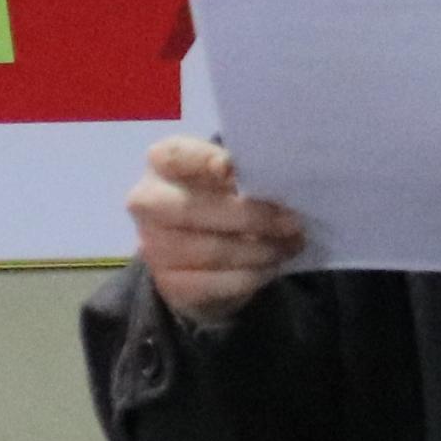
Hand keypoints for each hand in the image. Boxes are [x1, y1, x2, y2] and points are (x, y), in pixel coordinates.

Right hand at [125, 137, 306, 325]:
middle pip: (191, 209)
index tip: (232, 169)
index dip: (201, 160)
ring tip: (291, 244)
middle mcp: (147, 203)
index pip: (173, 155)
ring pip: (211, 251)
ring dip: (260, 250)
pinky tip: (272, 266)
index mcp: (162, 164)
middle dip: (249, 217)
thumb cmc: (219, 201)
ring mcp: (154, 246)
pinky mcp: (170, 284)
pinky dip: (252, 275)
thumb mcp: (228, 178)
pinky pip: (216, 283)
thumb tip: (274, 183)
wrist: (198, 257)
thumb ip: (242, 173)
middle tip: (292, 222)